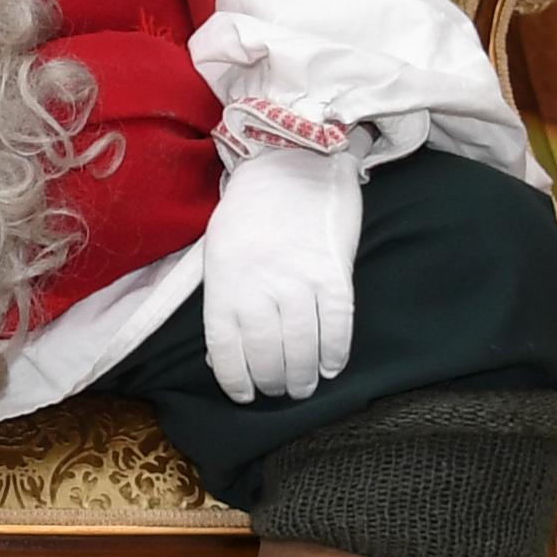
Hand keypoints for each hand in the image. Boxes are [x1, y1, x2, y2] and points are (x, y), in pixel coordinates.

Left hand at [198, 144, 362, 404]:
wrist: (292, 162)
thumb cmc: (250, 211)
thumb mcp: (218, 253)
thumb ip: (222, 301)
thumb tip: (221, 355)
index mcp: (223, 283)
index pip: (225, 349)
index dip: (235, 379)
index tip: (244, 395)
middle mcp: (259, 288)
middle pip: (267, 355)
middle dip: (273, 382)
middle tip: (280, 390)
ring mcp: (298, 282)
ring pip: (302, 348)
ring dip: (304, 376)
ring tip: (304, 386)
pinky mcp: (334, 274)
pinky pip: (337, 326)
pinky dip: (335, 352)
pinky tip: (332, 366)